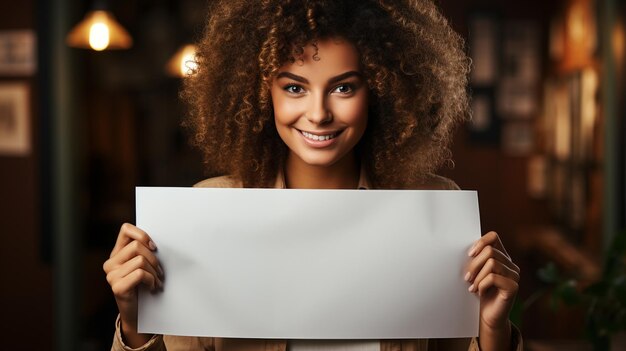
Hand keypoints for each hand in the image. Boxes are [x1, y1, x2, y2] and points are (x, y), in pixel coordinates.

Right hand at [103, 223, 163, 346]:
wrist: (138, 314)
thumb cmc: (143, 287)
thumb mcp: (143, 266)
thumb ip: (144, 252)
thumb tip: (155, 243)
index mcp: (117, 253)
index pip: (126, 229)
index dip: (142, 235)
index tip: (154, 247)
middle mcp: (111, 263)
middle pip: (137, 246)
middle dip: (154, 258)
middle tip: (159, 271)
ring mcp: (111, 275)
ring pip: (141, 260)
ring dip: (154, 271)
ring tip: (157, 281)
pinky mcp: (117, 287)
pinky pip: (140, 274)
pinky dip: (151, 280)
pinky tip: (152, 287)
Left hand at [466, 231, 519, 349]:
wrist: (486, 316)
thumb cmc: (479, 292)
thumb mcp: (475, 272)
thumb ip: (475, 259)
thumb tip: (467, 249)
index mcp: (502, 257)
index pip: (494, 237)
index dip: (480, 242)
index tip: (469, 254)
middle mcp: (511, 264)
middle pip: (490, 251)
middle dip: (474, 264)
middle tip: (467, 278)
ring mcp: (514, 275)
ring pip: (492, 263)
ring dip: (477, 276)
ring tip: (473, 286)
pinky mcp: (513, 287)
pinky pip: (493, 277)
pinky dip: (482, 284)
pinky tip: (479, 292)